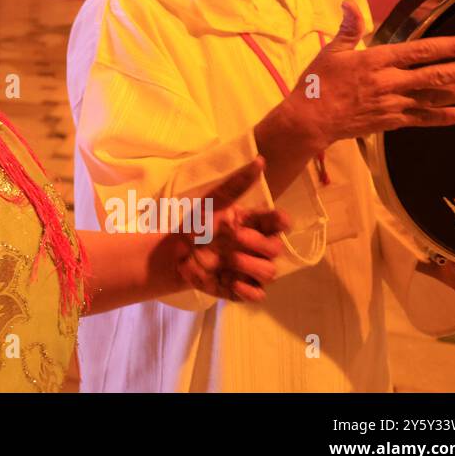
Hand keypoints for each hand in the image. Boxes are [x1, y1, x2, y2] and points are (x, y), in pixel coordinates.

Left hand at [174, 159, 290, 302]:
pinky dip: (247, 289)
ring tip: (227, 260)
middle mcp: (256, 247)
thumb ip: (236, 183)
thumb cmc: (196, 224)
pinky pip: (257, 294)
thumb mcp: (213, 201)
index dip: (281, 222)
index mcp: (253, 224)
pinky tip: (231, 280)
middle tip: (234, 238)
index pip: (278, 223)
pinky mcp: (241, 288)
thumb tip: (260, 160)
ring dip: (250, 265)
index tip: (278, 220)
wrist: (173, 253)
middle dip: (257, 244)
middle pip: (276, 249)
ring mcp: (249, 269)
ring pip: (270, 272)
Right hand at [269, 0, 454, 154]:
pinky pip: (421, 119)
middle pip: (437, 75)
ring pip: (435, 97)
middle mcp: (390, 82)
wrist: (309, 120)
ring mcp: (392, 104)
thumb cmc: (316, 84)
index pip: (422, 51)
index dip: (451, 48)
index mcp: (377, 61)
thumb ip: (348, 28)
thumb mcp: (331, 52)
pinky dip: (441, 117)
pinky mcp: (389, 122)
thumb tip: (349, 2)